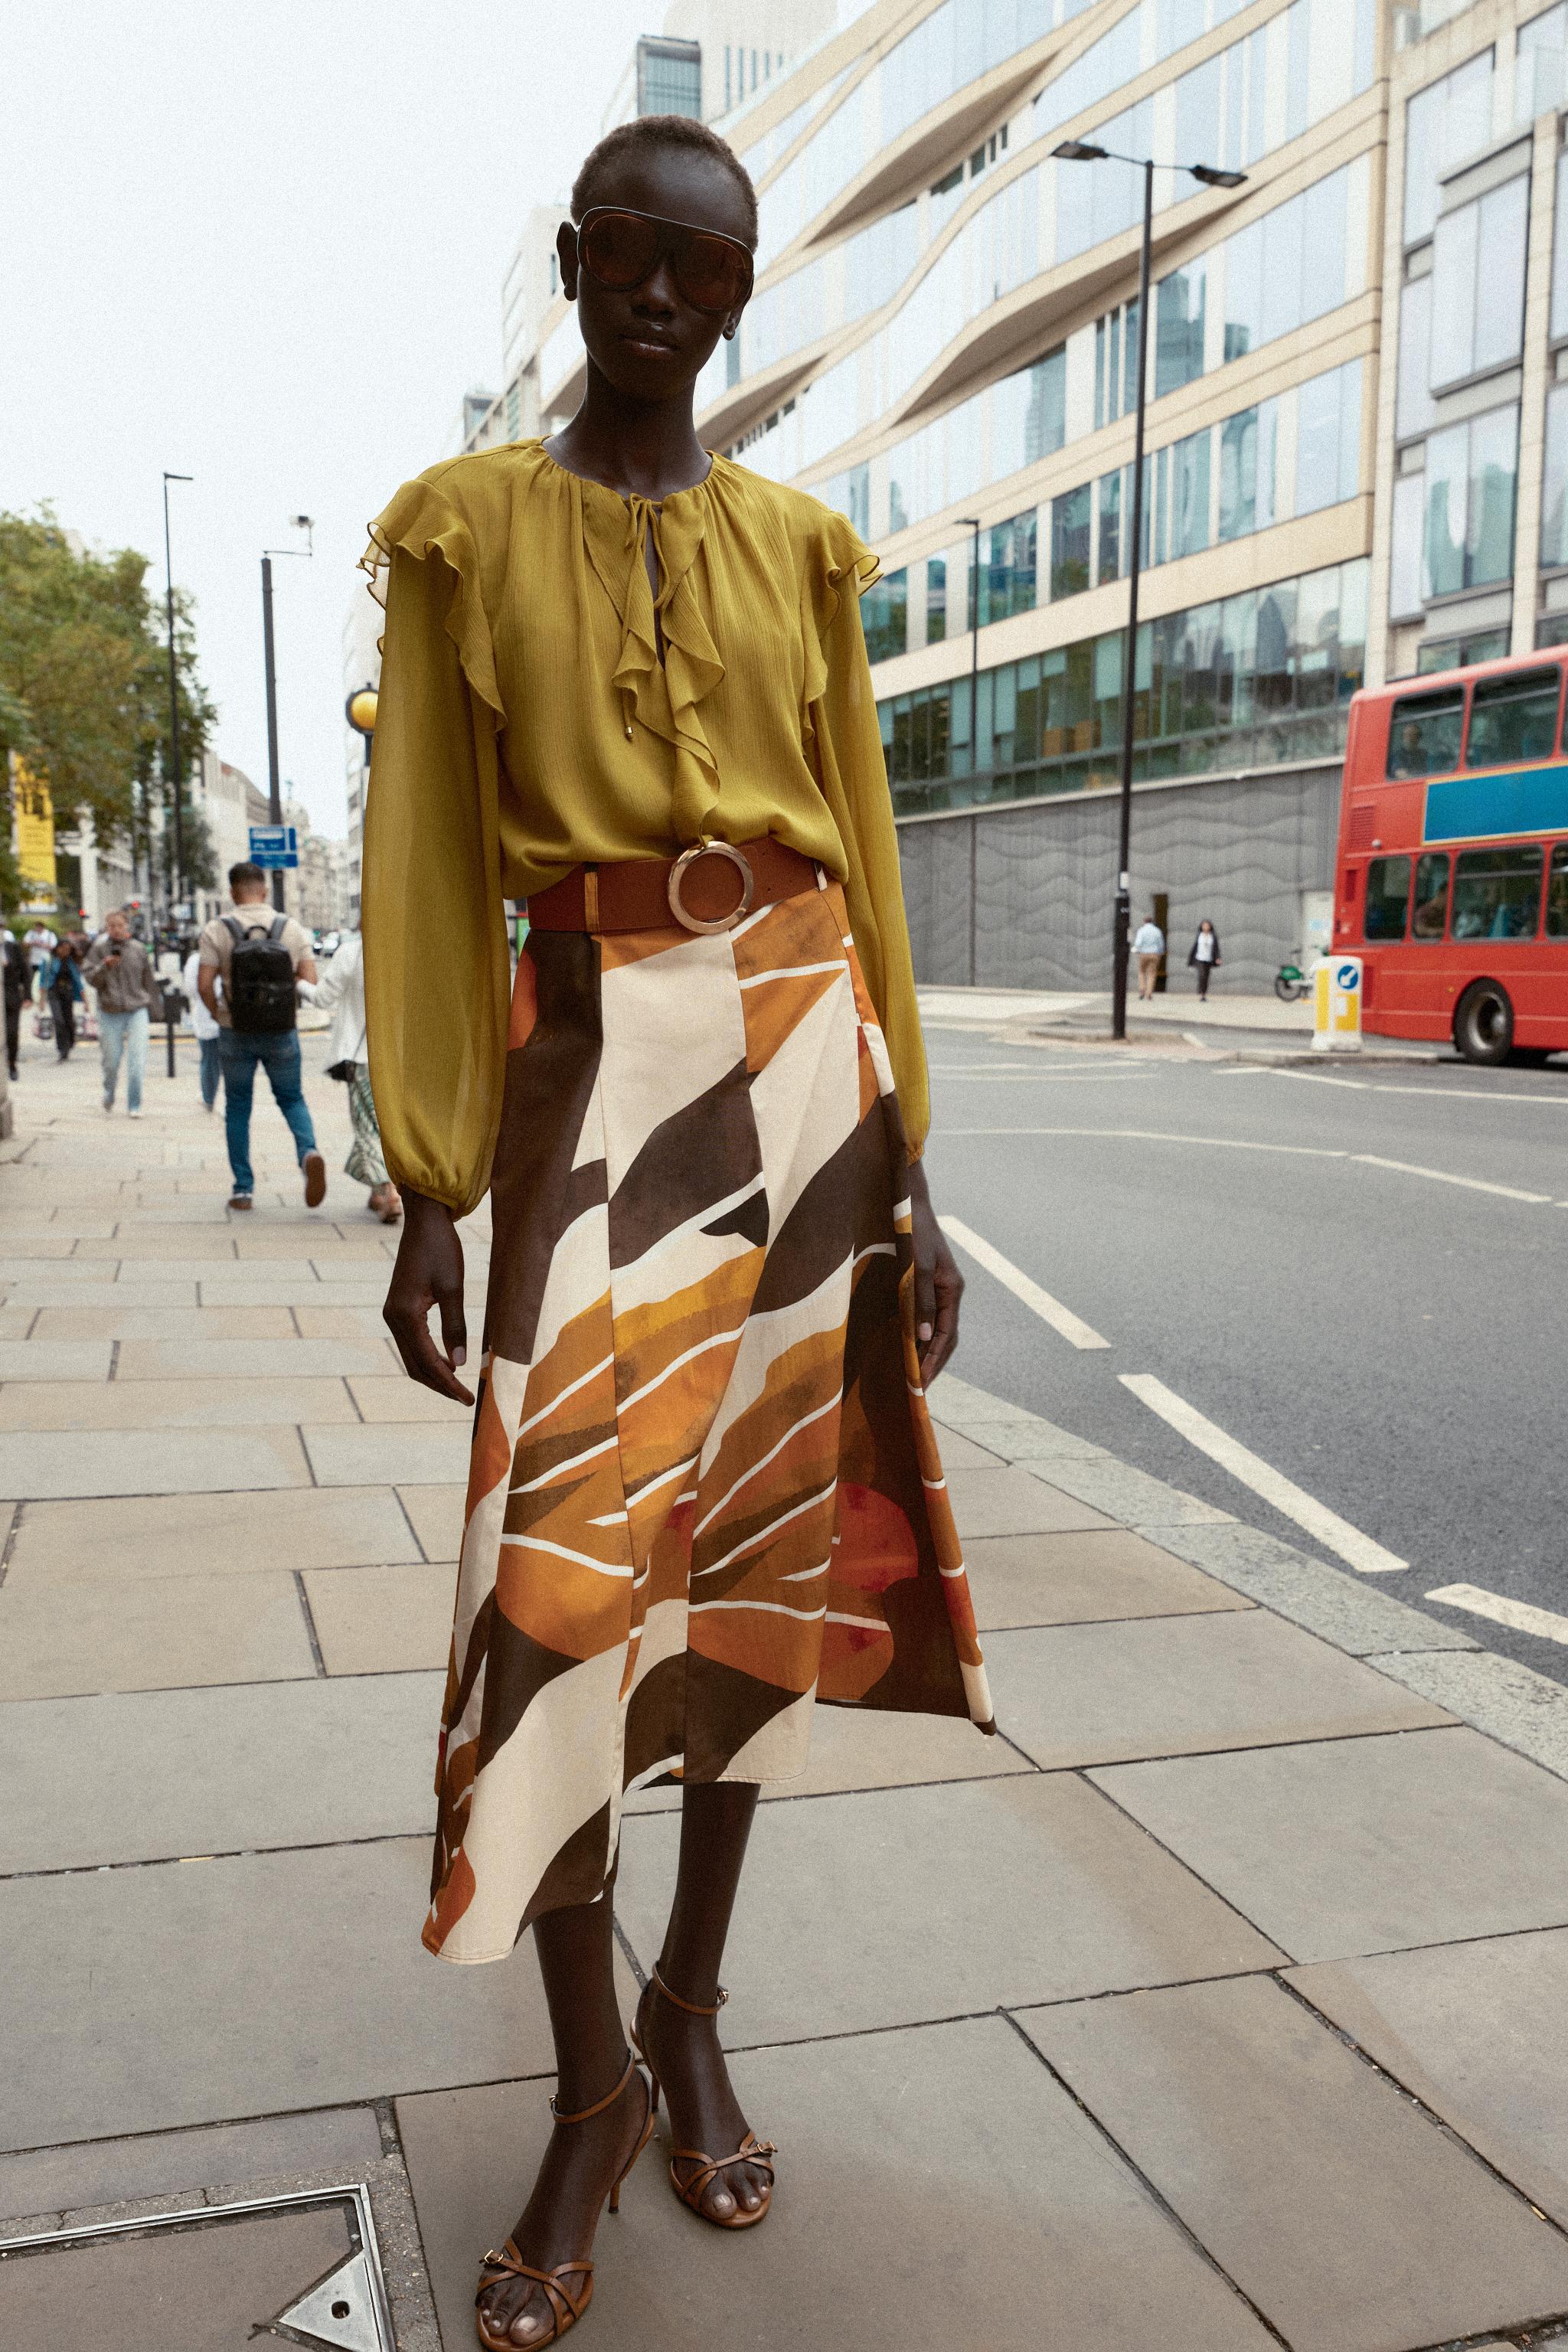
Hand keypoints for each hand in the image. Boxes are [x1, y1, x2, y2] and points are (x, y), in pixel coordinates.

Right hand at [383, 1190, 472, 1402]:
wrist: (423, 1222)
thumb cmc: (441, 1249)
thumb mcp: (453, 1288)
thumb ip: (455, 1326)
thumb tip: (459, 1363)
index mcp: (405, 1315)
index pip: (427, 1361)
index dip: (448, 1383)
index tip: (467, 1398)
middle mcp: (393, 1318)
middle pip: (415, 1366)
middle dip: (440, 1385)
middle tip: (465, 1399)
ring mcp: (392, 1314)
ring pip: (411, 1357)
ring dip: (433, 1374)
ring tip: (458, 1387)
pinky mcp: (398, 1309)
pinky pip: (412, 1343)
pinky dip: (428, 1357)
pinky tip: (447, 1362)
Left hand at [906, 1158, 960, 1387]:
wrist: (906, 1202)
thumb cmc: (912, 1231)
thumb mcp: (918, 1267)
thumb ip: (922, 1302)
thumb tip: (924, 1337)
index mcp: (952, 1289)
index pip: (946, 1336)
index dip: (934, 1361)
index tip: (920, 1383)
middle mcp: (948, 1291)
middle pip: (944, 1338)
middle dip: (932, 1364)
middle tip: (916, 1389)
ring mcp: (937, 1288)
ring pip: (935, 1329)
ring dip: (924, 1353)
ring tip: (911, 1377)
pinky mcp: (924, 1283)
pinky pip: (924, 1317)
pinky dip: (916, 1336)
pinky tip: (904, 1347)